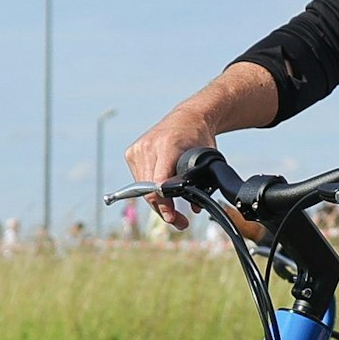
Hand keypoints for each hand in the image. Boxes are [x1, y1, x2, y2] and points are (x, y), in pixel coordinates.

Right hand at [124, 107, 215, 229]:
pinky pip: (138, 181)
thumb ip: (201, 183)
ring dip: (156, 203)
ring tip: (172, 213)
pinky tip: (163, 195)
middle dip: (164, 210)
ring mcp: (137, 149)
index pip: (159, 182)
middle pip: (149, 190)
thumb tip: (193, 210)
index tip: (172, 217)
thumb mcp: (207, 159)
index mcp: (168, 145)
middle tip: (179, 222)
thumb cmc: (199, 138)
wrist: (188, 117)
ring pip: (142, 189)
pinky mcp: (131, 153)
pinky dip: (150, 190)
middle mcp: (148, 146)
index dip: (165, 203)